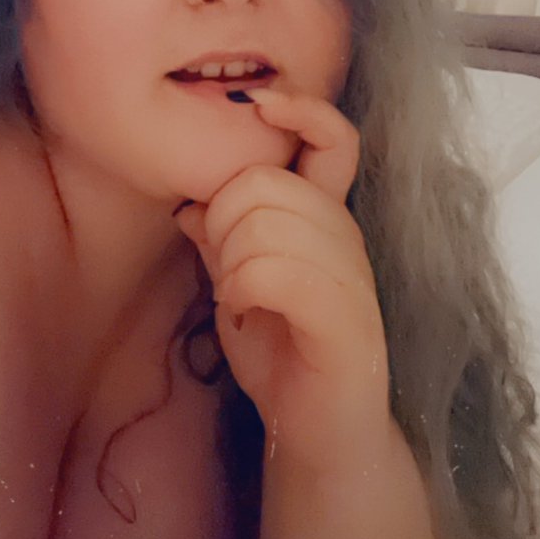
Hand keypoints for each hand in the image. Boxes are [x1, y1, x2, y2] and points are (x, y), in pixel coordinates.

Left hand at [176, 87, 390, 471]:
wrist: (317, 434)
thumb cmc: (280, 351)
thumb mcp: (237, 284)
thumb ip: (220, 239)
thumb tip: (188, 201)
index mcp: (324, 217)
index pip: (333, 139)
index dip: (300, 110)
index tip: (255, 104)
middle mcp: (345, 235)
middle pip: (264, 183)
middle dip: (223, 222)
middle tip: (227, 268)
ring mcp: (351, 275)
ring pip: (263, 226)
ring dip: (231, 263)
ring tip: (239, 297)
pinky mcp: (345, 318)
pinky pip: (275, 273)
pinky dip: (244, 289)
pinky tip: (245, 312)